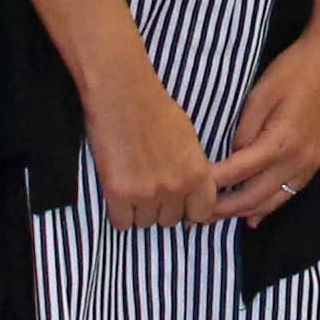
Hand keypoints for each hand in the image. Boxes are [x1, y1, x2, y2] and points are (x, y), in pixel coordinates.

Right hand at [85, 79, 225, 228]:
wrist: (123, 95)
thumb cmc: (156, 110)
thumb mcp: (190, 140)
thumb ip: (194, 171)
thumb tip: (193, 194)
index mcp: (198, 174)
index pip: (202, 214)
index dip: (189, 208)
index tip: (178, 201)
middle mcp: (175, 188)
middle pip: (170, 220)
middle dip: (161, 208)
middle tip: (150, 186)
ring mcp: (146, 194)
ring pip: (145, 223)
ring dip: (139, 210)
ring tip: (132, 184)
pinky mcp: (118, 194)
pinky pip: (121, 223)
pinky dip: (118, 213)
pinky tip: (118, 193)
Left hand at [208, 35, 319, 226]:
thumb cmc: (292, 71)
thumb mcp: (259, 96)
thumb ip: (244, 130)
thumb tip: (232, 156)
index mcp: (281, 142)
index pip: (238, 172)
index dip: (212, 184)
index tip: (189, 191)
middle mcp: (298, 161)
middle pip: (255, 196)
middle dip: (224, 208)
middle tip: (197, 214)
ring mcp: (311, 164)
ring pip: (274, 201)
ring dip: (245, 211)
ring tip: (218, 217)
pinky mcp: (317, 162)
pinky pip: (290, 193)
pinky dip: (269, 206)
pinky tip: (253, 216)